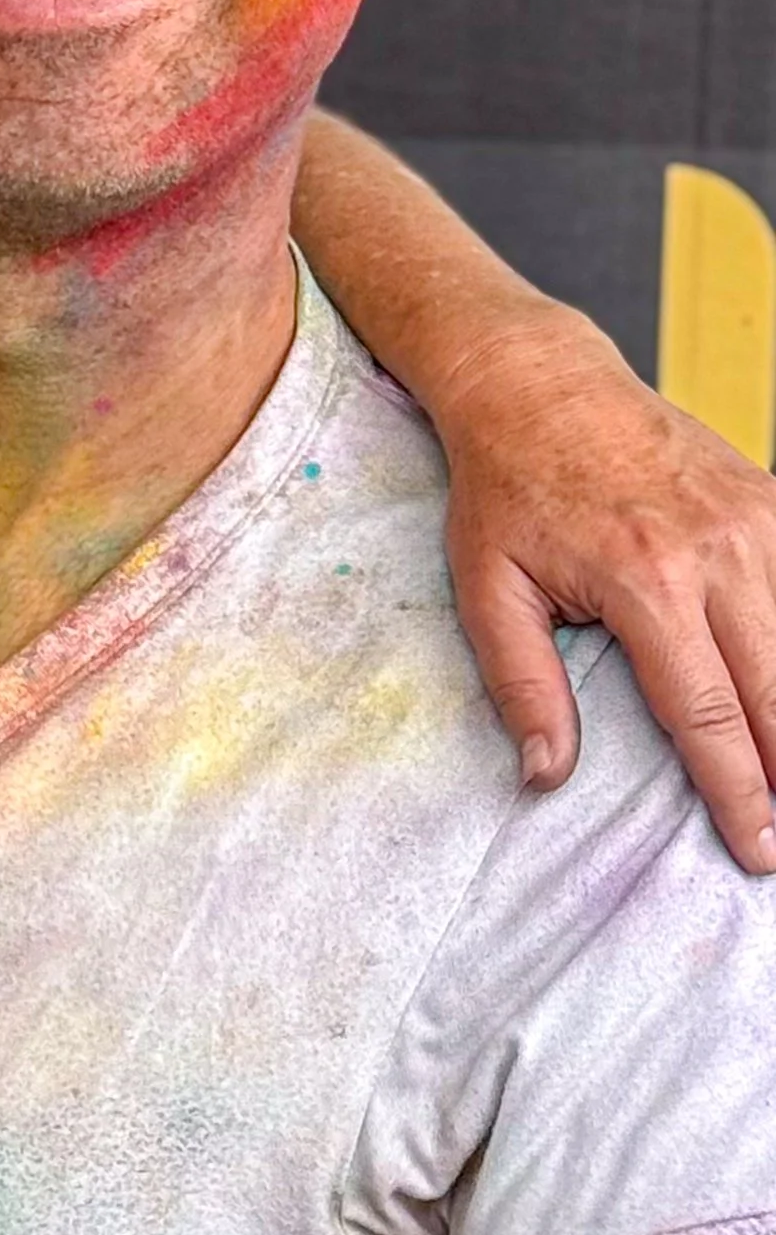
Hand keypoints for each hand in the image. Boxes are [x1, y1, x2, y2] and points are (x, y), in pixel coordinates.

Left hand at [437, 304, 775, 872]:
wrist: (540, 385)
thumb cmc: (505, 490)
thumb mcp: (487, 590)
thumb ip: (521, 685)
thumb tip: (544, 774)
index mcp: (645, 581)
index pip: (707, 714)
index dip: (738, 792)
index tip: (759, 849)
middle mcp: (717, 550)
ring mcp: (756, 520)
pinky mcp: (772, 500)